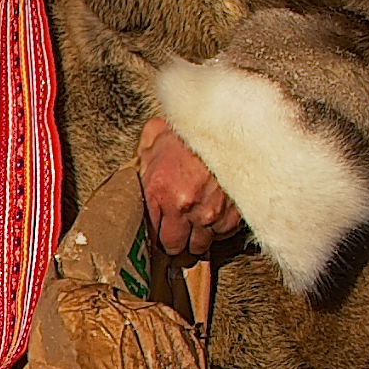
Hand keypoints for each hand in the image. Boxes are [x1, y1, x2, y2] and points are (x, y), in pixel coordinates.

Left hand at [137, 116, 244, 259]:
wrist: (229, 121)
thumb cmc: (190, 129)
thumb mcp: (154, 138)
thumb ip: (141, 160)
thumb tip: (134, 169)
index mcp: (160, 193)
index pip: (150, 234)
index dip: (153, 236)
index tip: (155, 235)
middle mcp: (184, 208)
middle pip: (176, 246)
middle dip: (173, 242)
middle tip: (174, 234)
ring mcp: (211, 213)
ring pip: (201, 244)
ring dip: (197, 238)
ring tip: (195, 227)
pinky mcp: (235, 213)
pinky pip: (224, 234)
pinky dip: (219, 229)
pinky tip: (214, 217)